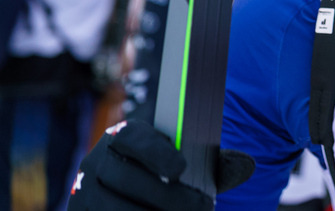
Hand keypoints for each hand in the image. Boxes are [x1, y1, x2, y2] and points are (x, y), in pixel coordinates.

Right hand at [68, 120, 254, 210]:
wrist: (132, 194)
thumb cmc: (167, 175)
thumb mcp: (186, 164)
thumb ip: (214, 164)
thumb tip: (247, 165)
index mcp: (122, 136)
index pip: (133, 137)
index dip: (156, 152)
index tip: (181, 170)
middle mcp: (95, 161)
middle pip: (126, 177)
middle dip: (167, 197)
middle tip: (201, 207)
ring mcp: (82, 192)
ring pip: (113, 208)